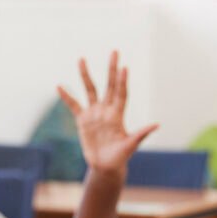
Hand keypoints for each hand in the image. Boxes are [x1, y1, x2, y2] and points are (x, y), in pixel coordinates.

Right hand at [57, 51, 158, 176]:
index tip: (124, 68)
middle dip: (111, 68)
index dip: (122, 81)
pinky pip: (74, 105)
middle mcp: (107, 110)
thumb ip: (141, 134)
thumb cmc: (121, 156)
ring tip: (81, 59)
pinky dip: (67, 97)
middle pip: (109, 84)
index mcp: (118, 114)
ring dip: (85, 75)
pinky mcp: (83, 120)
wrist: (106, 165)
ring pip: (90, 90)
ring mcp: (94, 113)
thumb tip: (157, 125)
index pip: (121, 93)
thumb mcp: (131, 145)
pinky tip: (59, 86)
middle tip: (115, 52)